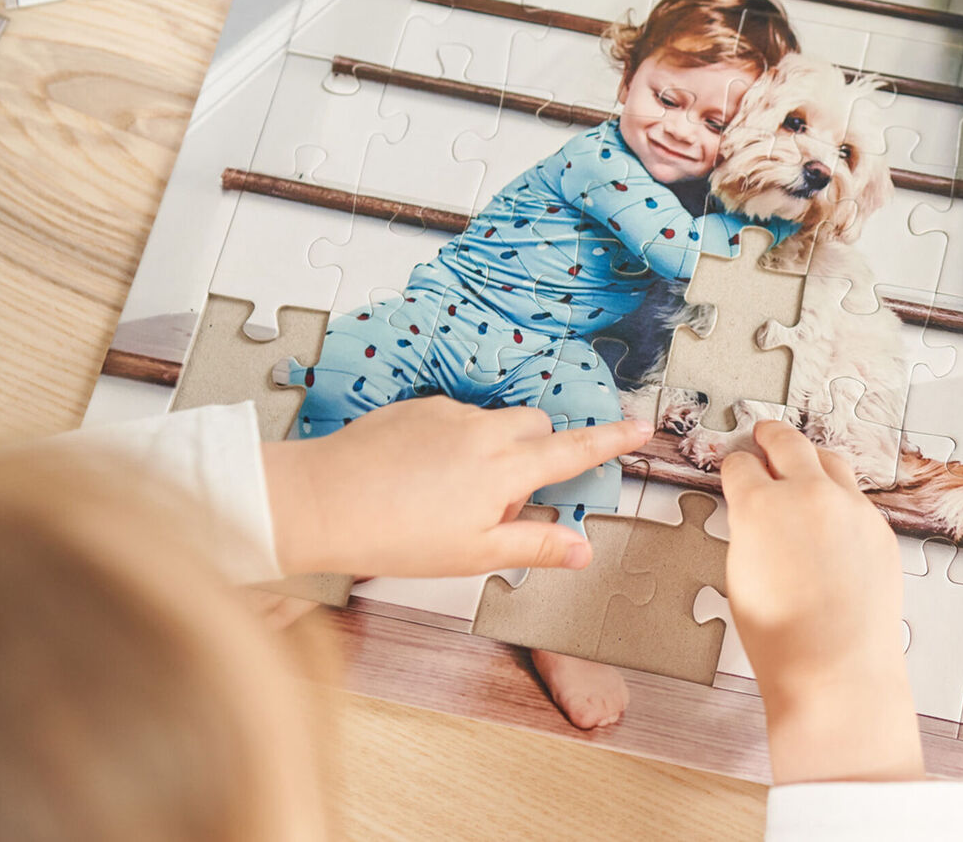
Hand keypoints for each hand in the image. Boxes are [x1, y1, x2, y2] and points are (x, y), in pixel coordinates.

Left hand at [262, 396, 652, 577]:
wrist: (322, 501)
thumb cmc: (396, 535)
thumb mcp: (475, 555)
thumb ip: (536, 545)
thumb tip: (583, 550)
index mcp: (507, 469)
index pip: (575, 449)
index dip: (612, 439)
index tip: (640, 427)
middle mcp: (484, 431)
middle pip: (537, 427)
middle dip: (539, 451)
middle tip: (506, 500)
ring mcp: (449, 413)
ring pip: (494, 423)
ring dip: (494, 450)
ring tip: (449, 496)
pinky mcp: (417, 406)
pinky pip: (456, 418)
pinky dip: (457, 442)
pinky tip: (422, 476)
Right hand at [720, 421, 921, 783]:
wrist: (835, 667)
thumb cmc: (781, 638)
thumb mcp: (740, 574)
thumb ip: (748, 529)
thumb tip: (754, 511)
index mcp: (759, 505)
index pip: (741, 464)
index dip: (734, 465)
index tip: (734, 465)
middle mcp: (806, 495)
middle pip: (786, 441)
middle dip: (769, 435)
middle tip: (762, 433)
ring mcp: (849, 508)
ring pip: (828, 460)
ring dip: (809, 457)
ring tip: (801, 461)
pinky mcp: (879, 528)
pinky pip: (855, 497)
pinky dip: (838, 495)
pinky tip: (830, 514)